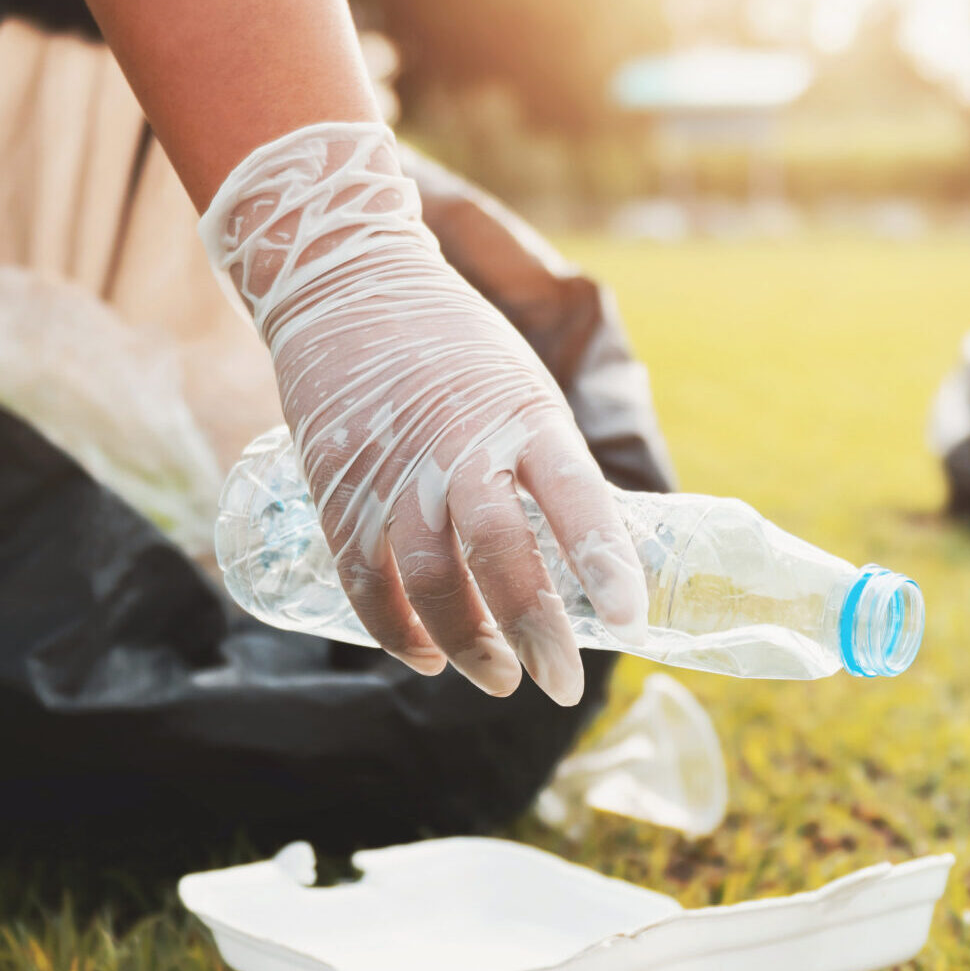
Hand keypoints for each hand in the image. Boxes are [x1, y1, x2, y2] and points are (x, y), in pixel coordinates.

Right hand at [200, 122, 644, 704]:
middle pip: (500, 552)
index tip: (631, 621)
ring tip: (499, 679)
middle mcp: (460, 444)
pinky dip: (396, 630)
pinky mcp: (338, 487)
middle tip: (561, 685)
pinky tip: (425, 657)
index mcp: (524, 415)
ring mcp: (393, 468)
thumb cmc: (455, 348)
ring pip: (431, 580)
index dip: (605, 562)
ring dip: (468, 645)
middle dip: (535, 631)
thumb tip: (598, 553)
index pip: (576, 494)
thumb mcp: (523, 389)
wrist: (344, 285)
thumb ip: (550, 466)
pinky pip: (366, 579)